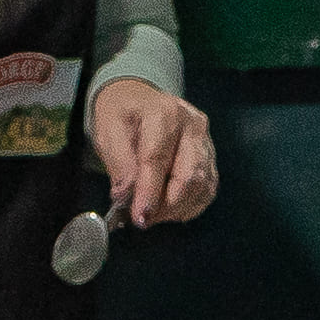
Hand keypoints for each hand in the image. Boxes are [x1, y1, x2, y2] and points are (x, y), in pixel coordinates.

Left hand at [87, 78, 215, 224]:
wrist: (137, 100)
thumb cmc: (123, 115)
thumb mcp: (109, 132)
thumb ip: (119, 165)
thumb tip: (127, 197)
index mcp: (164, 113)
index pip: (158, 159)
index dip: (149, 193)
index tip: (140, 217)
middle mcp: (192, 125)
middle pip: (189, 175)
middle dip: (167, 206)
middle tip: (144, 219)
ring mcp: (206, 141)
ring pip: (202, 185)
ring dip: (177, 208)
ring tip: (154, 213)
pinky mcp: (211, 156)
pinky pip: (208, 188)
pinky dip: (190, 205)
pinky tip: (171, 208)